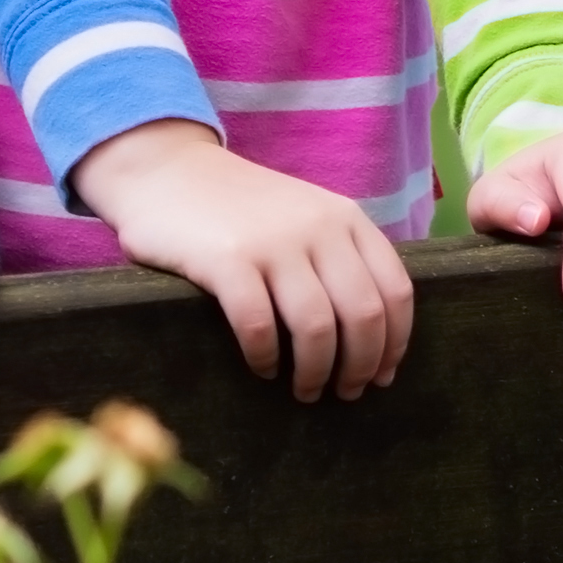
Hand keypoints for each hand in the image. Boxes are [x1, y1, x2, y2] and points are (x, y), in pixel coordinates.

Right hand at [72, 120, 415, 400]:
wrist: (167, 169)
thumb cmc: (239, 208)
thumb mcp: (305, 215)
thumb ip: (339, 256)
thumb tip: (372, 339)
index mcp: (346, 218)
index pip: (395, 290)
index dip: (394, 343)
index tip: (382, 376)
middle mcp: (318, 227)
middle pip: (363, 316)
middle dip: (360, 367)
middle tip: (345, 393)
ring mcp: (273, 242)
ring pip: (317, 329)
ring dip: (316, 373)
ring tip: (305, 391)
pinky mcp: (226, 260)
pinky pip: (259, 327)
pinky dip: (266, 358)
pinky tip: (262, 368)